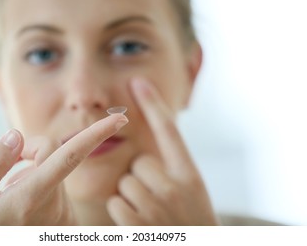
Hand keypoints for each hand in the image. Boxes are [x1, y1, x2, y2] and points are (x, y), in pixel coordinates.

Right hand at [0, 114, 127, 224]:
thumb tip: (16, 134)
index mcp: (33, 196)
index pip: (71, 156)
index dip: (96, 134)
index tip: (120, 118)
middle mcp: (56, 202)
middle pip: (52, 152)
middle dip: (29, 150)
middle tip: (5, 171)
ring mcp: (63, 210)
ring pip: (51, 168)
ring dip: (29, 172)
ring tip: (9, 196)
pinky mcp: (65, 214)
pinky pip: (53, 183)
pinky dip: (36, 184)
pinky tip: (21, 204)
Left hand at [107, 78, 217, 224]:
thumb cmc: (190, 221)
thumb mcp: (191, 191)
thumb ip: (172, 168)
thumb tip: (146, 148)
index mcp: (190, 176)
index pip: (169, 132)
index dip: (153, 105)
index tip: (138, 81)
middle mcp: (176, 188)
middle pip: (139, 162)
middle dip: (142, 177)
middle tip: (158, 197)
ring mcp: (158, 209)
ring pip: (125, 183)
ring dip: (131, 197)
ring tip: (150, 213)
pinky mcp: (139, 227)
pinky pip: (117, 203)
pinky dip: (123, 213)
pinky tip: (140, 225)